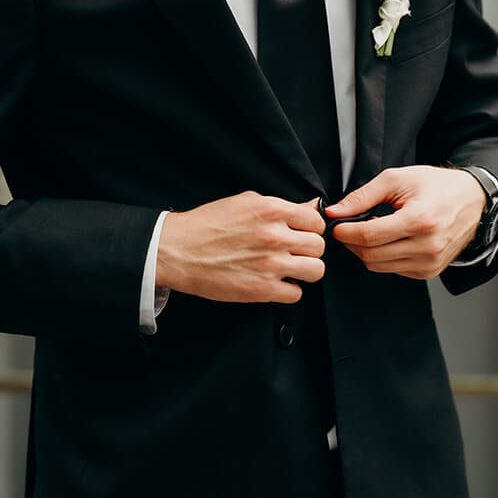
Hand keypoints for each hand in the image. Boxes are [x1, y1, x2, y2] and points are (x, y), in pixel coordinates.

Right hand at [156, 192, 325, 304]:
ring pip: (316, 271)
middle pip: (319, 246)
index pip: (316, 220)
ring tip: (289, 268)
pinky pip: (296, 294)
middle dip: (308, 249)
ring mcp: (270, 264)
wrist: (178, 250)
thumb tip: (309, 208)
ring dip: (304, 270)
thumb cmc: (207, 225)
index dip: (310, 227)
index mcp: (271, 210)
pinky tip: (275, 282)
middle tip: (294, 251)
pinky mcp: (262, 289)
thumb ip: (280, 207)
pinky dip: (288, 290)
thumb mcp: (244, 202)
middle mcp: (275, 237)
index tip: (303, 232)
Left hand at [324, 166, 484, 280]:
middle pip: (371, 255)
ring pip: (378, 266)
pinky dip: (382, 257)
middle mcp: (427, 246)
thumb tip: (335, 211)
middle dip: (351, 242)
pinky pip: (393, 269)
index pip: (369, 236)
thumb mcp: (398, 179)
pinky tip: (387, 240)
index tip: (336, 224)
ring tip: (368, 230)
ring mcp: (430, 263)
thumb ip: (363, 196)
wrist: (473, 202)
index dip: (345, 231)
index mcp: (420, 220)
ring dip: (365, 250)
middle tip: (347, 226)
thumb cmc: (437, 186)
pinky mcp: (430, 272)